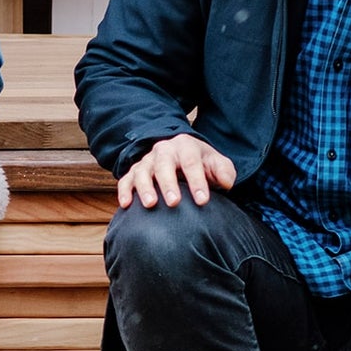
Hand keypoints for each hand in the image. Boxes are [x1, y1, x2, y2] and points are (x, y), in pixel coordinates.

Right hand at [117, 133, 236, 209]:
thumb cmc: (201, 164)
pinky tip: (126, 205)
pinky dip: (124, 191)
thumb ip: (224, 171)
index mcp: (186, 146)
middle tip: (174, 203)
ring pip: (142, 171)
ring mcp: (147, 161)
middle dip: (168, 184)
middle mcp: (164, 151)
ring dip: (145, 187)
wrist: (181, 156)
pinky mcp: (134, 172)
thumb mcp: (216, 163)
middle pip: (164, 165)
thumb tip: (226, 182)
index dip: (197, 181)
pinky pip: (126, 179)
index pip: (191, 162)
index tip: (203, 201)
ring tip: (150, 205)